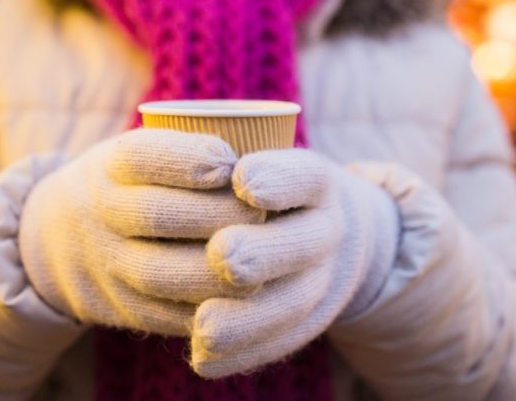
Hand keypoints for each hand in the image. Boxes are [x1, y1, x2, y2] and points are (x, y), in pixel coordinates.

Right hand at [18, 128, 263, 335]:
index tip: (229, 162)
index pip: (140, 156)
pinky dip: (210, 311)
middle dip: (216, 215)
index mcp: (109, 166)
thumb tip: (269, 142)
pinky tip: (245, 300)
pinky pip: (166, 316)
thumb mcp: (140, 154)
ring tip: (261, 261)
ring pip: (161, 273)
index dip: (186, 158)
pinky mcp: (124, 309)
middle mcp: (102, 212)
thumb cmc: (131, 185)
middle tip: (263, 213)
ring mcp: (109, 264)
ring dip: (216, 270)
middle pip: (155, 214)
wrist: (61, 241)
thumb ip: (190, 149)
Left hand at [191, 148, 398, 377]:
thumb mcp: (251, 156)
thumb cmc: (260, 181)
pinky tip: (203, 359)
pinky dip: (240, 354)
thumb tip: (190, 168)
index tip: (241, 180)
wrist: (314, 227)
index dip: (278, 178)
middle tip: (221, 256)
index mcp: (314, 181)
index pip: (305, 176)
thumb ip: (213, 158)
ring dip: (247, 318)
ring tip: (204, 327)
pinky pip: (279, 343)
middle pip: (301, 243)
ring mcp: (319, 277)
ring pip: (291, 303)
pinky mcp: (305, 320)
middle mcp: (325, 229)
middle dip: (261, 252)